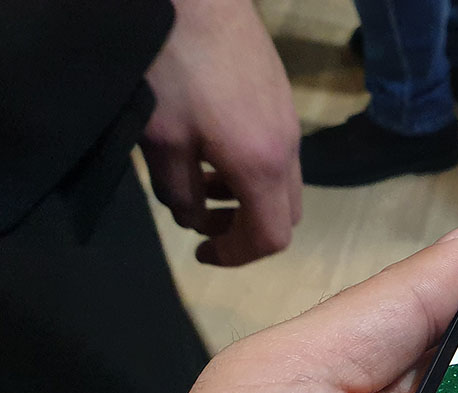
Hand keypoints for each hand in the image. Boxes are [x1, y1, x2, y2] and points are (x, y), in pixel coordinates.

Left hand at [141, 0, 300, 265]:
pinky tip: (216, 144)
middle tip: (206, 222)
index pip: (269, 237)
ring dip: (248, 197)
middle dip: (246, 229)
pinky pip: (279, 153)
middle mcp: (288, 150)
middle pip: (284, 215)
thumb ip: (179, 192)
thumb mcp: (162, 139)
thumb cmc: (173, 67)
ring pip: (283, 183)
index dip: (236, 256)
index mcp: (261, 167)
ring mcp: (289, 122)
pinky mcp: (281, 99)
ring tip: (205, 181)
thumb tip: (193, 218)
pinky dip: (252, 169)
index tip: (202, 253)